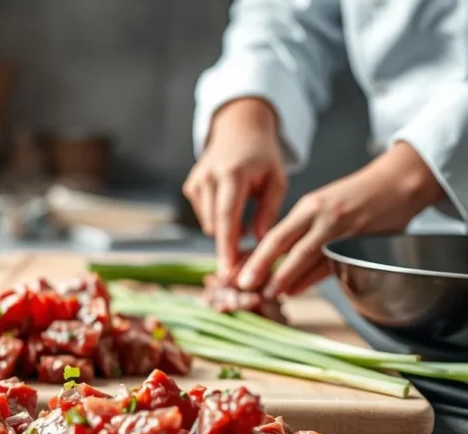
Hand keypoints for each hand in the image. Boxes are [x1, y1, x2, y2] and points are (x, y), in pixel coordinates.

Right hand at [183, 98, 286, 280]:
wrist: (239, 129)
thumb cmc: (262, 156)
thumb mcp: (276, 180)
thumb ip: (268, 211)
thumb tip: (260, 241)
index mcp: (232, 175)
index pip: (227, 217)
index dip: (227, 247)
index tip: (228, 270)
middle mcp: (209, 178)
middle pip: (216, 226)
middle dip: (230, 247)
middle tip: (247, 261)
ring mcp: (196, 181)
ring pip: (210, 225)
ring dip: (228, 231)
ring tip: (247, 225)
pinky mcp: (191, 186)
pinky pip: (206, 216)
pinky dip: (219, 220)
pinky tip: (233, 207)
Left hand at [237, 141, 445, 297]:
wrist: (398, 183)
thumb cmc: (357, 196)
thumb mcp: (323, 204)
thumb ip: (301, 228)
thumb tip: (273, 257)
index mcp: (310, 206)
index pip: (276, 234)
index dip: (256, 255)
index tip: (238, 271)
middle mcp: (323, 217)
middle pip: (287, 246)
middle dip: (264, 268)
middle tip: (245, 286)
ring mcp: (342, 231)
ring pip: (308, 258)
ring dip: (287, 279)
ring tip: (268, 294)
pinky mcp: (360, 243)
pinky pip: (331, 265)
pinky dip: (311, 279)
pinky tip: (295, 289)